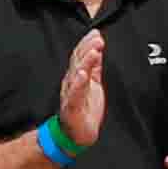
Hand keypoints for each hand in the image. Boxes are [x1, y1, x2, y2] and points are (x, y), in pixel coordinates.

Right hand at [53, 23, 111, 146]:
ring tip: (93, 51)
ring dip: (85, 62)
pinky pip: (74, 94)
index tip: (96, 33)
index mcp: (76, 77)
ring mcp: (70, 95)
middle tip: (97, 38)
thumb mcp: (93, 84)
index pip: (80, 57)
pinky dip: (78, 84)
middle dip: (87, 48)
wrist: (76, 135)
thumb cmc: (84, 109)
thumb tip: (97, 49)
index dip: (86, 44)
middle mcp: (71, 83)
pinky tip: (82, 74)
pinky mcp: (71, 108)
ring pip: (76, 75)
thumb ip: (94, 67)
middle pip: (77, 62)